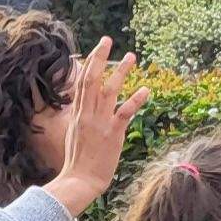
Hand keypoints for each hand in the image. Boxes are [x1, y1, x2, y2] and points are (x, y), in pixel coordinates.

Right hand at [44, 40, 151, 214]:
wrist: (79, 181)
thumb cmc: (77, 163)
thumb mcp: (73, 136)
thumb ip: (79, 121)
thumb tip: (82, 112)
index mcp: (77, 115)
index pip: (81, 83)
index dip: (88, 64)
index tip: (96, 49)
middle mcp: (87, 114)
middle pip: (91, 79)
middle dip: (99, 57)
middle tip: (107, 40)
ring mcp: (99, 123)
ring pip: (109, 90)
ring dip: (121, 71)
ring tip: (132, 57)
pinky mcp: (113, 133)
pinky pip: (125, 112)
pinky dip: (136, 99)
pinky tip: (146, 89)